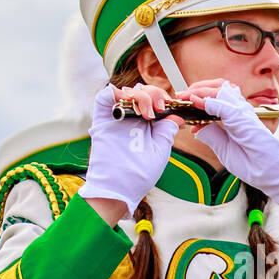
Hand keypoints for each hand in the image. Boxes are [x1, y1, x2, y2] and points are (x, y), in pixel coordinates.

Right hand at [79, 85, 179, 212]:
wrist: (120, 188)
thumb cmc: (140, 174)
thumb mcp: (160, 151)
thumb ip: (166, 131)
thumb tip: (177, 115)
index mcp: (146, 125)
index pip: (154, 101)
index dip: (164, 98)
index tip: (172, 105)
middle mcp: (131, 119)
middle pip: (142, 91)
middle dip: (154, 94)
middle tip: (160, 108)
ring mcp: (117, 118)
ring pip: (127, 91)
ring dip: (140, 95)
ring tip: (147, 112)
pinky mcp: (102, 119)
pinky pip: (105, 97)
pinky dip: (116, 93)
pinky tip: (129, 102)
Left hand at [188, 80, 278, 203]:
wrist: (271, 174)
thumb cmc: (254, 163)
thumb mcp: (224, 149)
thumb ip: (211, 135)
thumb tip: (196, 126)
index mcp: (235, 117)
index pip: (215, 97)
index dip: (197, 96)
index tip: (181, 102)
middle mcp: (240, 111)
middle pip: (217, 88)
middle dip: (196, 89)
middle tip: (180, 96)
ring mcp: (243, 113)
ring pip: (220, 90)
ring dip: (201, 91)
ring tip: (187, 97)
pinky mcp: (245, 119)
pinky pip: (224, 105)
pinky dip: (208, 102)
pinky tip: (197, 102)